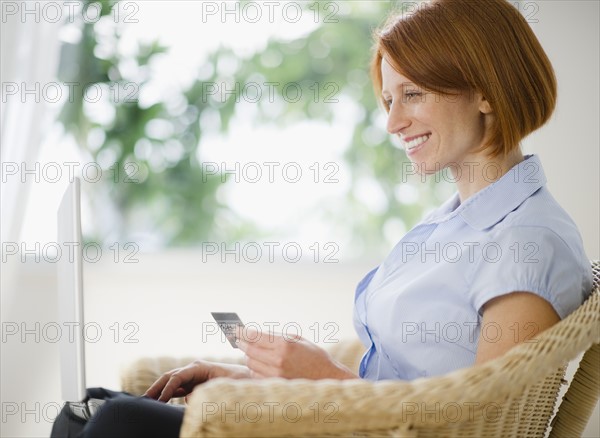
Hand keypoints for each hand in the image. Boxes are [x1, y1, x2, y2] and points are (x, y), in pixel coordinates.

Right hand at [144, 360, 249, 401]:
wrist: (246, 377)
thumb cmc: (238, 379)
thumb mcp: (224, 385)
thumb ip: (207, 390)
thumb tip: (189, 397)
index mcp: (199, 367)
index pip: (178, 377)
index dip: (167, 388)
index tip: (160, 400)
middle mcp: (193, 370)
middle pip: (170, 377)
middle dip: (157, 387)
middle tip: (144, 399)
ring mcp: (192, 376)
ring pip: (171, 382)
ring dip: (160, 391)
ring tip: (148, 401)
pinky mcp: (193, 384)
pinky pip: (177, 389)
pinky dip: (168, 395)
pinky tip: (161, 403)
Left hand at [236, 328, 355, 379]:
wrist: (326, 376)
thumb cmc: (312, 355)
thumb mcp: (297, 339)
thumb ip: (277, 337)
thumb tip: (256, 335)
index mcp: (284, 344)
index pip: (256, 336)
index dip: (243, 332)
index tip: (236, 329)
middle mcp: (278, 359)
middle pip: (250, 350)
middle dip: (242, 343)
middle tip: (237, 339)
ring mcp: (276, 373)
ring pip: (251, 362)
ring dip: (248, 355)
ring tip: (249, 351)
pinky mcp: (275, 383)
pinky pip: (256, 374)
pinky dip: (254, 367)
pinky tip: (257, 363)